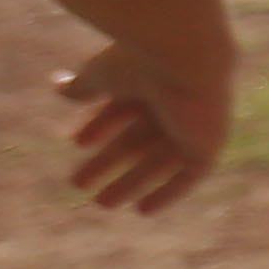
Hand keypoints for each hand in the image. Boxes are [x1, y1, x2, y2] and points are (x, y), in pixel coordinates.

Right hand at [56, 39, 229, 212]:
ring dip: (130, 182)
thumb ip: (83, 85)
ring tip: (101, 204)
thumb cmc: (140, 59)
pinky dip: (168, 192)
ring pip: (158, 161)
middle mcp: (175, 102)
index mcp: (152, 79)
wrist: (185, 58)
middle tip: (77, 183)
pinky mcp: (209, 143)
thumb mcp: (102, 73)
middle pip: (137, 139)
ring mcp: (194, 124)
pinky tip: (143, 210)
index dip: (100, 125)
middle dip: (108, 161)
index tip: (76, 142)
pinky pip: (189, 176)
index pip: (123, 108)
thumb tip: (58, 87)